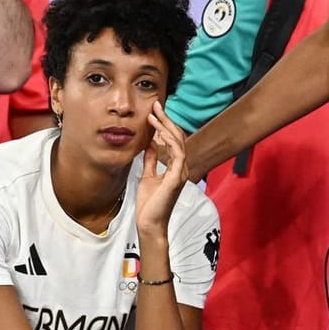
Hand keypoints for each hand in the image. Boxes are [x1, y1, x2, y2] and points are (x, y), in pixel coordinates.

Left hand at [136, 102, 185, 234]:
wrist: (149, 224)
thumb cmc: (149, 204)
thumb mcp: (147, 176)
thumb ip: (151, 160)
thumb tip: (149, 144)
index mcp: (175, 167)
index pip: (172, 140)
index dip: (164, 125)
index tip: (153, 112)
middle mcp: (181, 168)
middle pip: (177, 137)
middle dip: (166, 120)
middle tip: (155, 105)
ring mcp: (181, 172)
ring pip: (178, 142)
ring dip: (166, 127)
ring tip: (154, 115)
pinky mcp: (177, 178)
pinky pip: (177, 154)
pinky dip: (169, 141)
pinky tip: (158, 132)